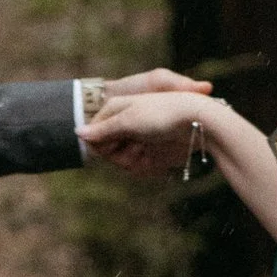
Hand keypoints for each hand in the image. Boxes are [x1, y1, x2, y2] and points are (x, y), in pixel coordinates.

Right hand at [79, 76, 214, 178]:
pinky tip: (156, 162)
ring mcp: (138, 137)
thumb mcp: (129, 119)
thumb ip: (103, 129)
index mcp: (117, 109)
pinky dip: (145, 166)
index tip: (114, 146)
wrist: (198, 121)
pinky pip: (138, 165)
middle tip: (137, 150)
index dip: (101, 145)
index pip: (94, 134)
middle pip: (108, 150)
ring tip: (148, 154)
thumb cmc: (162, 114)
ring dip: (133, 161)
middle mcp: (126, 123)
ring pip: (123, 160)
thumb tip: (77, 133)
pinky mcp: (151, 149)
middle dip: (119, 155)